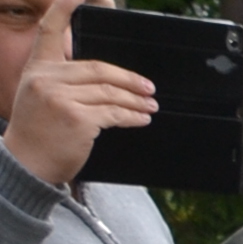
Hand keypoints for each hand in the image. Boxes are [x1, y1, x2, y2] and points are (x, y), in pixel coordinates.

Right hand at [3, 0, 156, 190]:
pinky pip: (114, 114)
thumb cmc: (38, 132)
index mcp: (37, 68)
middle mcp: (46, 78)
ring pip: (110, 92)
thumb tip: (104, 80)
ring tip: (151, 105)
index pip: (49, 31)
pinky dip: (133, 116)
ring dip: (136, 99)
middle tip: (148, 87)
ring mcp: (61, 97)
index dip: (64, 9)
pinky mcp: (77, 118)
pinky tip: (142, 118)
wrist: (26, 163)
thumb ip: (62, 80)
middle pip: (98, 69)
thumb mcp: (39, 96)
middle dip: (129, 79)